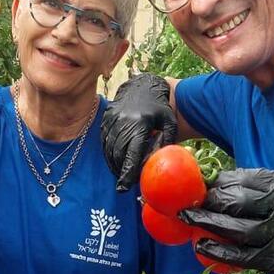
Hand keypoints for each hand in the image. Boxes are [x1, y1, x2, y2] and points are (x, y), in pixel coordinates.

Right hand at [101, 73, 177, 190]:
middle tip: (125, 183)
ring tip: (120, 174)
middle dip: (120, 171)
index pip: (131, 154)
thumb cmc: (160, 108)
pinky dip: (108, 154)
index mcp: (140, 124)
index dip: (127, 172)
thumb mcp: (169, 123)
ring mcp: (112, 120)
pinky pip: (104, 142)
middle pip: (118, 155)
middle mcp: (123, 122)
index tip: (123, 187)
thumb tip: (158, 164)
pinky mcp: (105, 120)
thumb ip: (165, 143)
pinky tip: (115, 161)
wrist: (143, 86)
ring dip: (114, 165)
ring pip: (109, 150)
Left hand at [182, 168, 273, 273]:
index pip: (242, 184)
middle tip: (188, 205)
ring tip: (188, 221)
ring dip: (208, 226)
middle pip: (238, 206)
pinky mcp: (271, 260)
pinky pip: (240, 257)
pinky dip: (218, 252)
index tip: (199, 189)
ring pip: (237, 232)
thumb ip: (248, 182)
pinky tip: (201, 246)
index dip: (216, 187)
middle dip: (209, 205)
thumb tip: (210, 182)